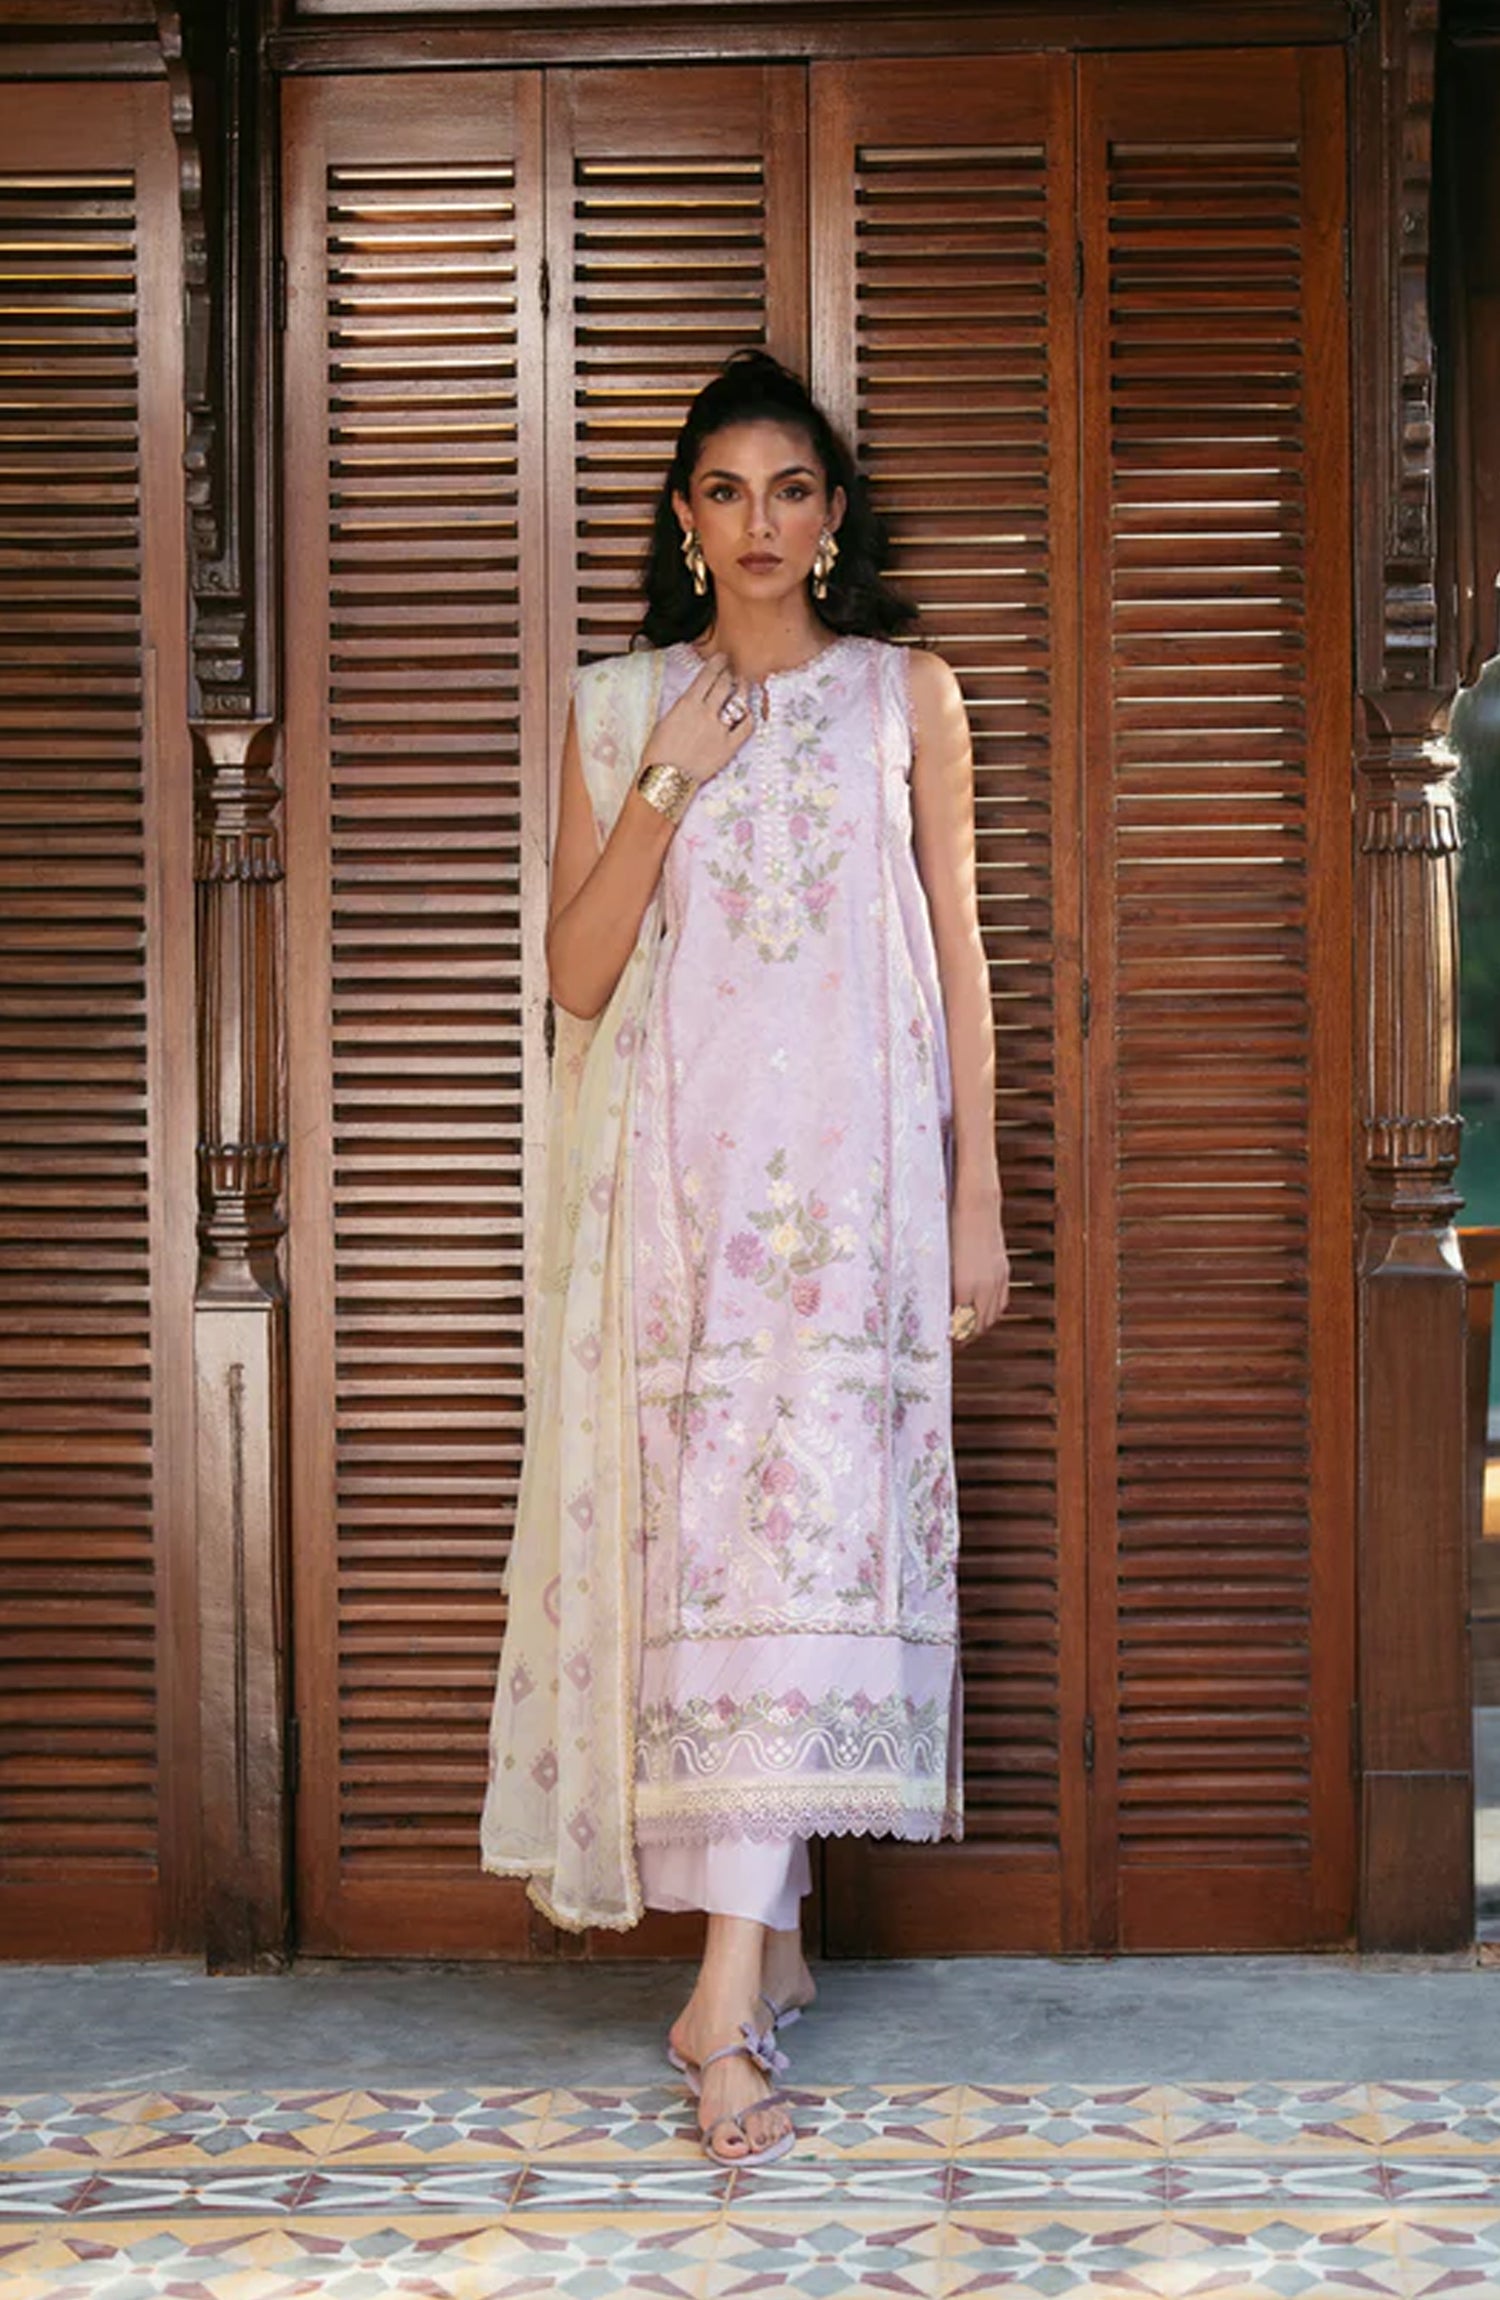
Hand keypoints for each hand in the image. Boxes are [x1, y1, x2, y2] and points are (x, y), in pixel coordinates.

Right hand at [641, 651, 754, 787]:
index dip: (717, 664)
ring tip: (743, 685)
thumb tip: (693, 701)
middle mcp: (706, 712)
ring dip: (742, 689)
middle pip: (724, 684)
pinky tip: (747, 713)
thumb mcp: (664, 721)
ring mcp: (720, 729)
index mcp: (687, 703)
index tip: (722, 659)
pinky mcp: (729, 746)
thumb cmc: (658, 753)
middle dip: (729, 673)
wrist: (665, 779)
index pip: (708, 675)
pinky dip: (748, 716)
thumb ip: (683, 708)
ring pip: (738, 701)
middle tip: (732, 671)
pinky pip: (746, 726)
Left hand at [950, 1199, 1009, 1344]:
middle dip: (964, 1339)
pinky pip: (1001, 1303)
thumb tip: (931, 1308)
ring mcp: (997, 1279)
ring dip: (978, 1329)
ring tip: (964, 1333)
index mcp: (965, 1285)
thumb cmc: (950, 1228)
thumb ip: (939, 1287)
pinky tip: (980, 1314)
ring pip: (992, 1317)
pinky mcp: (1003, 1271)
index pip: (961, 1325)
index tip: (942, 1344)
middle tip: (951, 1345)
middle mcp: (985, 1285)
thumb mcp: (939, 1261)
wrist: (977, 1206)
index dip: (952, 1338)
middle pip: (978, 1326)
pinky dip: (990, 1314)